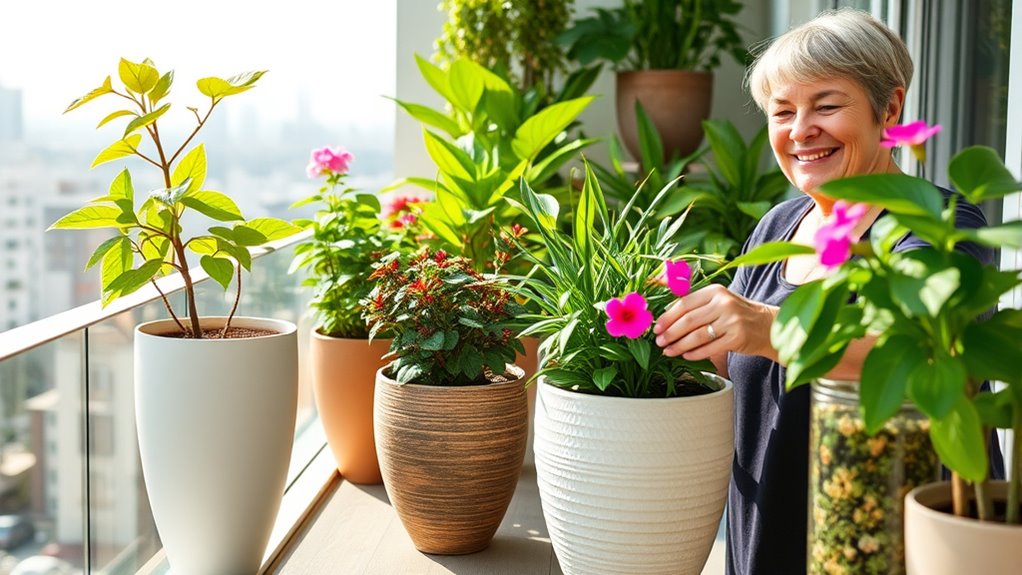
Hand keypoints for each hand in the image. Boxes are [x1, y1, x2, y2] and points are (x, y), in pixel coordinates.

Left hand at [653, 284, 777, 361]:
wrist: (767, 326)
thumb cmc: (737, 315)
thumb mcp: (719, 302)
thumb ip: (696, 306)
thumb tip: (665, 316)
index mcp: (715, 291)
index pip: (684, 304)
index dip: (667, 317)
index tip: (656, 327)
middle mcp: (724, 303)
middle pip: (688, 320)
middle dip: (670, 333)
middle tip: (659, 341)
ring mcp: (732, 320)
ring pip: (697, 336)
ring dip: (679, 345)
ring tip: (668, 351)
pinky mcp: (737, 337)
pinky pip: (709, 348)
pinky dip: (694, 353)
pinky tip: (685, 356)